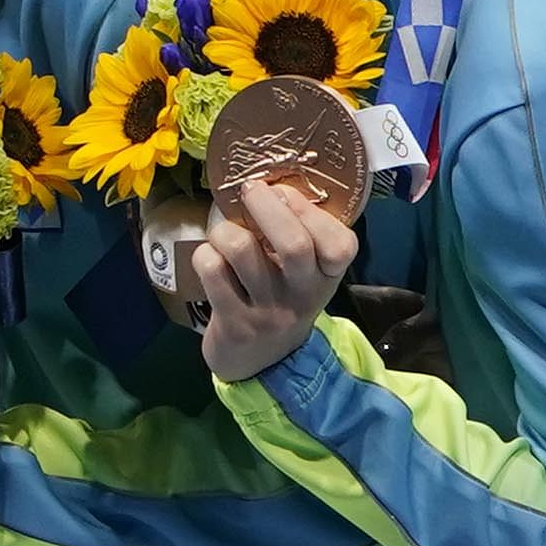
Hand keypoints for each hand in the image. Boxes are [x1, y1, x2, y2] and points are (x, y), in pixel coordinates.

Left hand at [194, 179, 357, 382]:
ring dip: (225, 229)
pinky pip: (211, 270)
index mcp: (327, 277)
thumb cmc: (281, 299)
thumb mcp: (304, 274)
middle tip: (250, 190)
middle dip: (266, 206)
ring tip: (224, 233)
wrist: (260, 361)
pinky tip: (210, 260)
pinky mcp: (233, 324)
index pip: (340, 245)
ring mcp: (268, 312)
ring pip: (242, 250)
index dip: (309, 210)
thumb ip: (299, 234)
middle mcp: (303, 295)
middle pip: (294, 244)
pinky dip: (205, 254)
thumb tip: (271, 184)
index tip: (283, 192)